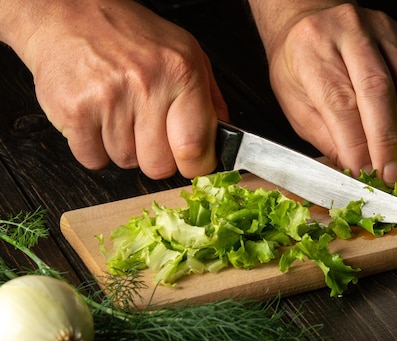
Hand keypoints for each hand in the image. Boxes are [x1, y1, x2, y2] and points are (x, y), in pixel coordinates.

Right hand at [3, 0, 227, 178]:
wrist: (68, 13)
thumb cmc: (130, 35)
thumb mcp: (187, 54)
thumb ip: (210, 100)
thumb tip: (223, 141)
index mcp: (181, 72)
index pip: (195, 148)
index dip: (195, 165)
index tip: (192, 162)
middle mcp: (146, 85)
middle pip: (159, 166)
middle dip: (156, 157)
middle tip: (149, 132)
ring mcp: (108, 98)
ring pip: (126, 162)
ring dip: (124, 148)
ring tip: (119, 114)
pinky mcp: (74, 111)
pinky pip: (93, 159)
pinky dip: (95, 149)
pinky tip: (98, 120)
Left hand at [249, 2, 396, 186]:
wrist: (307, 19)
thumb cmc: (298, 65)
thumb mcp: (294, 103)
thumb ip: (324, 135)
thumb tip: (354, 167)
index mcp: (311, 51)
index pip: (339, 103)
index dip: (356, 143)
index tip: (366, 173)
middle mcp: (346, 32)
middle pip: (376, 91)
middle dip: (386, 140)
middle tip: (392, 173)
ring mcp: (378, 28)